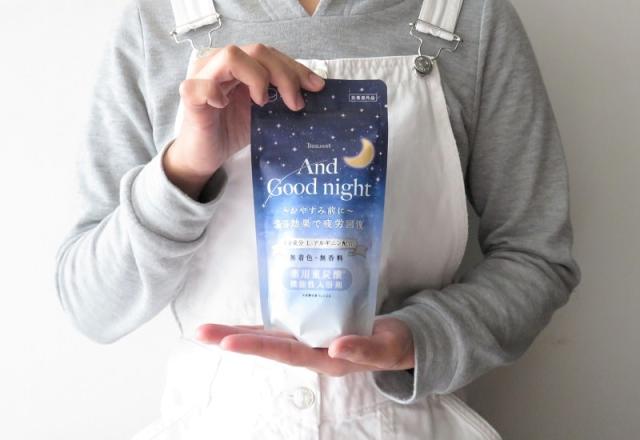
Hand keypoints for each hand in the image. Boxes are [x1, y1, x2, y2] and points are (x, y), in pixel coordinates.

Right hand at [164, 43, 325, 198]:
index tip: (317, 87)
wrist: (205, 157)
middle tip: (296, 103)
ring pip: (231, 56)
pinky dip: (214, 91)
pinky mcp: (190, 97)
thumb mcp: (265, 113)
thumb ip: (281, 98)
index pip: (270, 55)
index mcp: (240, 65)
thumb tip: (315, 93)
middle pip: (256, 50)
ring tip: (262, 102)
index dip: (295, 68)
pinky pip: (200, 85)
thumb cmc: (232, 131)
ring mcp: (203, 77)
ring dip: (256, 77)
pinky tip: (223, 104)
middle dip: (284, 74)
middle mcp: (220, 64)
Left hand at [195, 317, 414, 376]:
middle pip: (266, 346)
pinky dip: (256, 328)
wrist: (395, 343)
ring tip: (205, 331)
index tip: (227, 343)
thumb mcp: (383, 348)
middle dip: (232, 340)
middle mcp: (310, 352)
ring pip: (267, 338)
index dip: (256, 347)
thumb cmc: (391, 345)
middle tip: (200, 333)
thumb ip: (362, 349)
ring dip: (236, 334)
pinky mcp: (309, 332)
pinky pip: (278, 330)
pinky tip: (236, 327)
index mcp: (325, 358)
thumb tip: (336, 348)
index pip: (285, 352)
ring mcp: (307, 342)